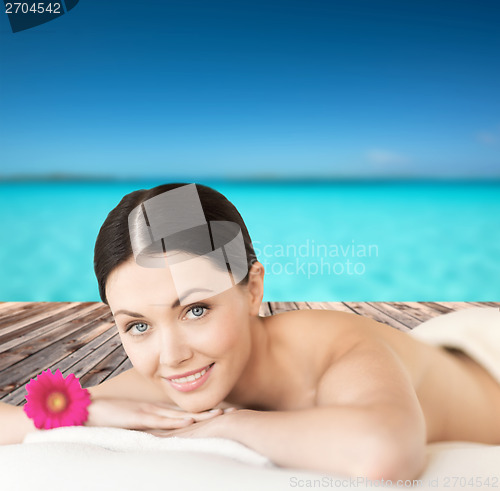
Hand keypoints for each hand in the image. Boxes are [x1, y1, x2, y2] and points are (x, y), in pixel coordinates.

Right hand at [86, 397, 227, 430]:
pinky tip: (188, 422)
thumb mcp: (132, 425)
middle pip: (188, 412)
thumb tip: (161, 439)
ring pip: (179, 414)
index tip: (222, 412)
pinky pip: (159, 420)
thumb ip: (146, 429)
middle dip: (209, 412)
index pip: (184, 413)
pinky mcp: (137, 416)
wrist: (86, 410)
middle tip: (231, 411)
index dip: (203, 413)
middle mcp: (156, 410)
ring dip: (199, 415)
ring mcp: (148, 412)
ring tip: (220, 414)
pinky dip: (175, 422)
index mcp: (155, 412)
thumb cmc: (109, 418)